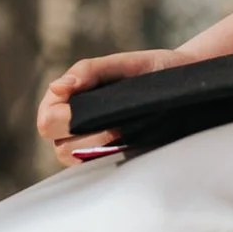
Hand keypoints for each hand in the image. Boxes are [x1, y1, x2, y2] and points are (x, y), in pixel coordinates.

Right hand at [37, 49, 172, 165]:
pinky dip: (109, 156)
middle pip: (57, 144)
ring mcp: (90, 144)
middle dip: (85, 135)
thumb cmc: (149, 70)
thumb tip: (56, 88)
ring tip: (124, 133)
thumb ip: (87, 71)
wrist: (184, 83)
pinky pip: (97, 166)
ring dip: (98, 147)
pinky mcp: (109, 158)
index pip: (48, 120)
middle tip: (115, 126)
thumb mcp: (121, 65)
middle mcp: (73, 126)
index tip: (92, 110)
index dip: (62, 119)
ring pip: (73, 159)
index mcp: (67, 100)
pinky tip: (129, 145)